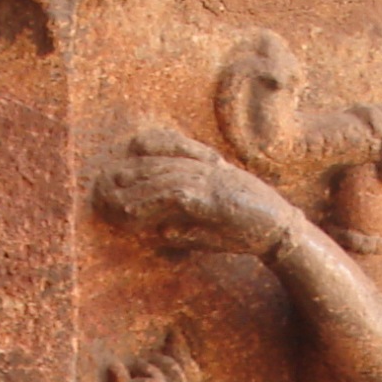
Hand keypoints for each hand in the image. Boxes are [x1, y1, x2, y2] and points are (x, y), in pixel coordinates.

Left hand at [91, 128, 302, 256]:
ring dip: (132, 188)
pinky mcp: (211, 196)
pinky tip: (131, 211)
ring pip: (162, 178)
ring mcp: (210, 179)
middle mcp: (207, 167)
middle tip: (100, 182)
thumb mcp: (214, 228)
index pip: (172, 148)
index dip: (145, 151)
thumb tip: (163, 233)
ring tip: (107, 198)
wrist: (281, 230)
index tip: (121, 160)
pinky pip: (173, 195)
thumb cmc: (249, 229)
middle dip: (129, 172)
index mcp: (209, 167)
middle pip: (159, 163)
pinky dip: (149, 202)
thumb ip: (189, 227)